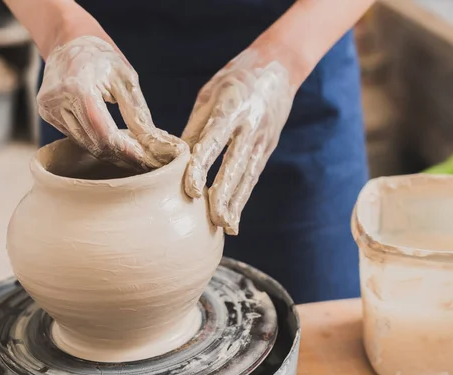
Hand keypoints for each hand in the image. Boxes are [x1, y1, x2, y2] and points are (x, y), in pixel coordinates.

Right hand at [38, 36, 185, 169]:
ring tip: (131, 151)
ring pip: (84, 143)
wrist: (70, 42)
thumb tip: (152, 142)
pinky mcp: (46, 113)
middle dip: (119, 154)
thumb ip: (137, 112)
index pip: (103, 131)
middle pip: (93, 142)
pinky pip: (76, 136)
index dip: (124, 149)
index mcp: (77, 87)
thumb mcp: (126, 79)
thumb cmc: (103, 59)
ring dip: (109, 151)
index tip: (144, 159)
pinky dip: (96, 141)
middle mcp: (57, 99)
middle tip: (142, 160)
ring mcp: (48, 108)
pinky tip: (113, 141)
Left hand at [182, 49, 294, 234]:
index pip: (214, 142)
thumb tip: (174, 159)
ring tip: (226, 227)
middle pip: (235, 166)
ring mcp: (262, 140)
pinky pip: (253, 176)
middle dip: (224, 194)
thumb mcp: (210, 94)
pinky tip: (235, 216)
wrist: (279, 68)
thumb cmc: (234, 79)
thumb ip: (195, 127)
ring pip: (247, 176)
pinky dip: (243, 197)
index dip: (202, 167)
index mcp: (231, 108)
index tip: (191, 190)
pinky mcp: (267, 148)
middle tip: (213, 220)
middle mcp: (250, 127)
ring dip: (237, 203)